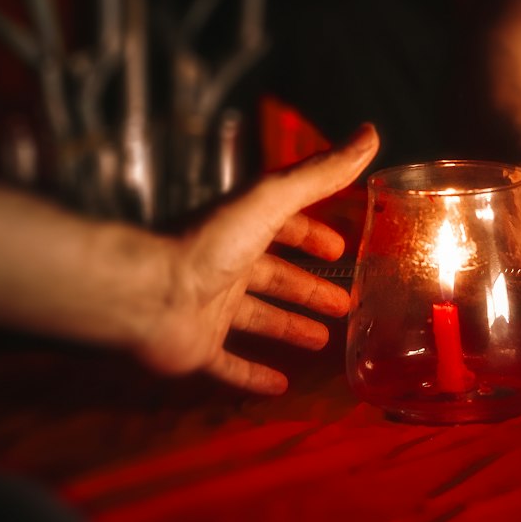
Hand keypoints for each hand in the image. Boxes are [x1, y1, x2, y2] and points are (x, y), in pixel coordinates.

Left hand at [137, 124, 378, 395]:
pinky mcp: (197, 346)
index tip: (342, 250)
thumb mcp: (272, 199)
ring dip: (289, 326)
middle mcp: (227, 264)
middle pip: (275, 275)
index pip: (284, 226)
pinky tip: (281, 386)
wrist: (151, 291)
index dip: (312, 236)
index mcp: (242, 227)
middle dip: (308, 287)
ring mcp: (210, 306)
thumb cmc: (210, 242)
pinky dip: (253, 374)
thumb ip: (320, 174)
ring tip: (324, 341)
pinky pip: (229, 364)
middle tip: (345, 303)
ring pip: (257, 318)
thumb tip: (369, 135)